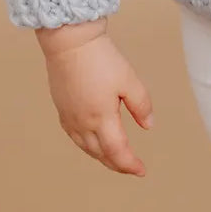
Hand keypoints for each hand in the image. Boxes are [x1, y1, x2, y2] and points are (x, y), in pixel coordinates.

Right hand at [43, 31, 154, 176]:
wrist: (70, 41)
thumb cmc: (100, 57)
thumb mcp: (129, 80)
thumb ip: (141, 105)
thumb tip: (148, 125)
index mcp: (101, 118)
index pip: (117, 152)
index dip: (130, 164)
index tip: (142, 170)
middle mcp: (83, 123)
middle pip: (101, 154)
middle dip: (117, 164)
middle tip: (131, 167)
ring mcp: (70, 117)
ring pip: (86, 148)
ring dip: (101, 156)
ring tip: (115, 158)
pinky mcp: (61, 109)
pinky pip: (74, 137)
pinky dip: (86, 145)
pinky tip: (92, 141)